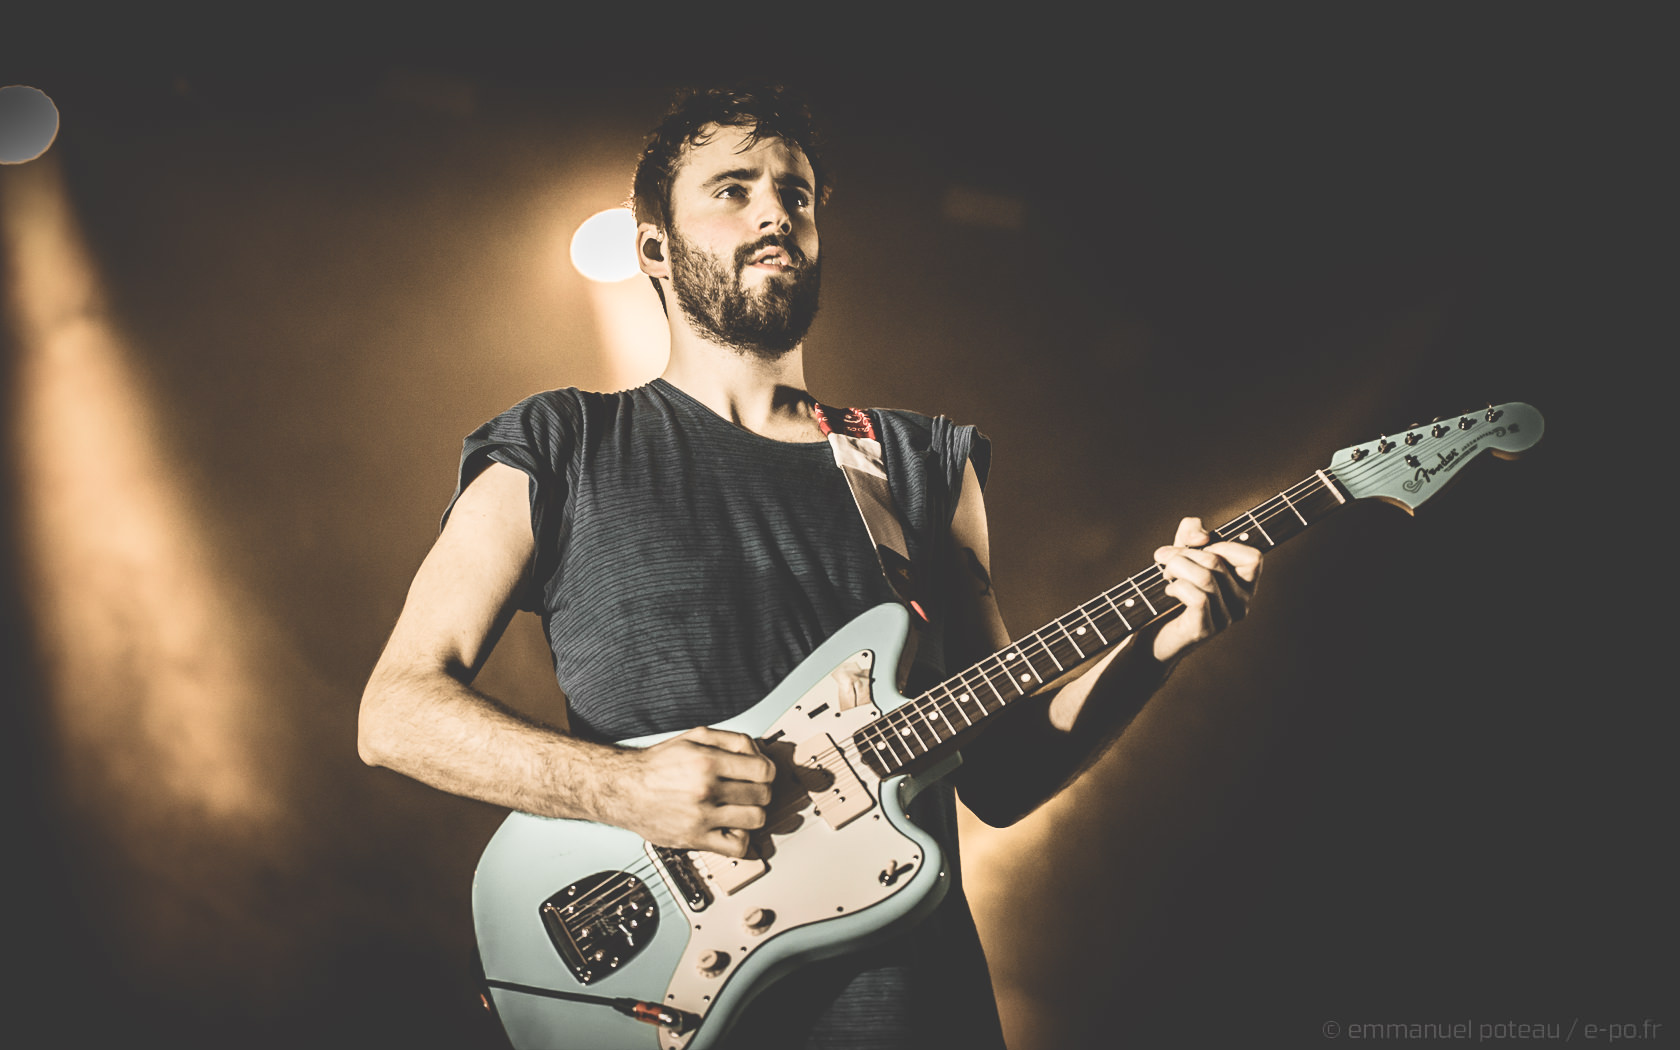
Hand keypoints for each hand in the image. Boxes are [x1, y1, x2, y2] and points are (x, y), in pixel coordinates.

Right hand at [611, 727, 775, 857]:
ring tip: (740, 808)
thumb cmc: (658, 764)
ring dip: (753, 813)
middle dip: (761, 790)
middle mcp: (706, 790)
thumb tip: (758, 751)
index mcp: (708, 761)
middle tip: (749, 790)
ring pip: (756, 820)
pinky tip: (731, 828)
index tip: (759, 774)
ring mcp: (702, 817)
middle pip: (763, 795)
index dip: (766, 771)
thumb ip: (731, 739)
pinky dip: (742, 839)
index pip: (764, 771)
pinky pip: (738, 847)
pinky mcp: (695, 839)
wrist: (623, 788)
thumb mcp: (694, 737)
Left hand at [1149, 516, 1261, 664]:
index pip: (1253, 557)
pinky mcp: (1205, 630)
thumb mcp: (1183, 551)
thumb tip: (1202, 536)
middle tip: (1164, 559)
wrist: (1153, 634)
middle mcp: (1242, 603)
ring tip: (1166, 574)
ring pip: (1205, 577)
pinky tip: (1169, 591)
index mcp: (1245, 584)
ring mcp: (1226, 619)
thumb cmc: (1172, 590)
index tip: (1198, 549)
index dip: (1222, 545)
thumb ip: (1193, 531)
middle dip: (1182, 553)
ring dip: (1176, 568)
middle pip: (1217, 562)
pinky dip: (1177, 587)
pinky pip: (1197, 598)